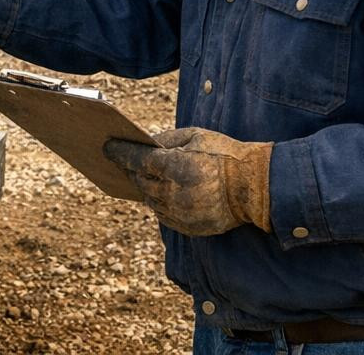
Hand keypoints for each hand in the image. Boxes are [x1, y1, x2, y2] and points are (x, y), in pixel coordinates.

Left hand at [103, 127, 272, 236]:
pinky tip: (161, 192)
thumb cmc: (226, 155)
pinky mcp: (189, 227)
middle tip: (124, 162)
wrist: (256, 187)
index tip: (107, 147)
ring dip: (145, 188)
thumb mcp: (196, 136)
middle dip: (131, 170)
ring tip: (142, 177)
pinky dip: (159, 203)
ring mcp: (181, 213)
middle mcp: (174, 192)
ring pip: (150, 200)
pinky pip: (164, 215)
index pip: (137, 160)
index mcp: (175, 167)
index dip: (119, 153)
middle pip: (141, 181)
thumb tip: (145, 143)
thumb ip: (167, 139)